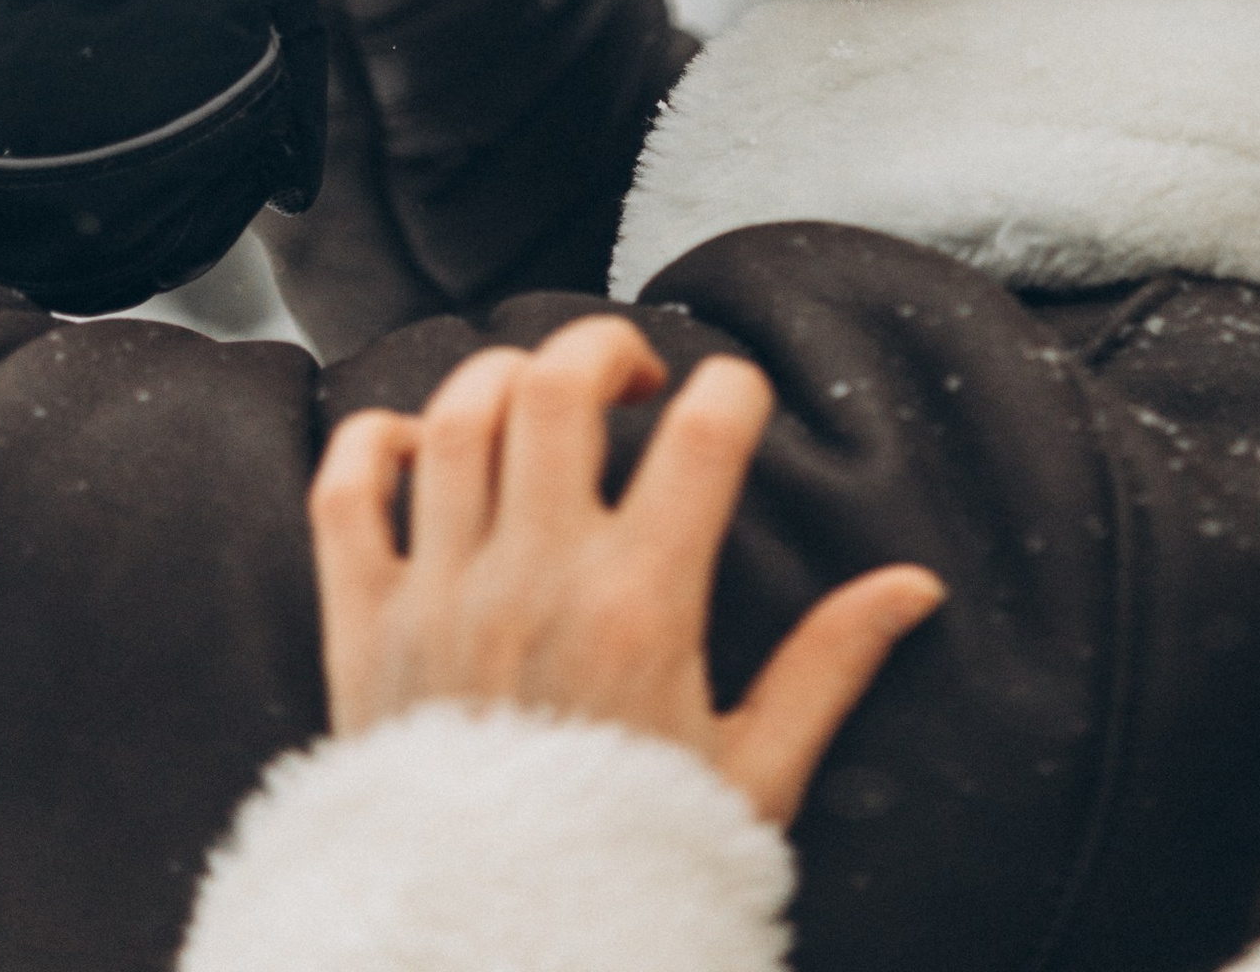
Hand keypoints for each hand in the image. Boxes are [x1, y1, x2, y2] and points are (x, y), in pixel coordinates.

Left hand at [311, 318, 942, 826]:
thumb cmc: (628, 865)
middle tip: (634, 380)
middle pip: (557, 385)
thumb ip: (829, 666)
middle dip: (605, 348)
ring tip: (539, 401)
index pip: (701, 432)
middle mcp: (532, 583)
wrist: (496, 954)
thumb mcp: (754, 776)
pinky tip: (417, 444)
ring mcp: (437, 599)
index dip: (733, 388)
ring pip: (454, 415)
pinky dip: (369, 441)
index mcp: (638, 610)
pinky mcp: (361, 631)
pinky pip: (345, 492)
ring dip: (501, 377)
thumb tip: (913, 586)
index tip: (738, 402)